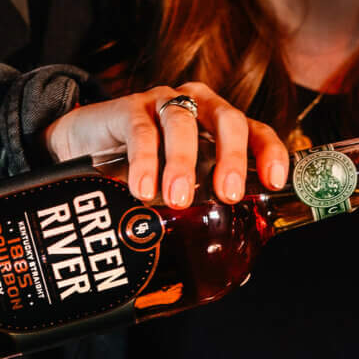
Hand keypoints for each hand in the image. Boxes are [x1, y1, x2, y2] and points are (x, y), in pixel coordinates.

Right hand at [42, 82, 292, 208]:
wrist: (84, 144)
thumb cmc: (144, 166)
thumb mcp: (178, 182)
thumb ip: (200, 203)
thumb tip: (226, 256)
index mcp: (219, 126)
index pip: (256, 130)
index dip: (269, 152)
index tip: (274, 182)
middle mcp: (198, 107)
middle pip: (228, 121)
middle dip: (231, 158)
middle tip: (227, 194)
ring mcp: (164, 103)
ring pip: (183, 123)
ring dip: (182, 162)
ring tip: (178, 199)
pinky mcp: (129, 108)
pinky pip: (141, 131)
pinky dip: (144, 161)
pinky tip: (142, 189)